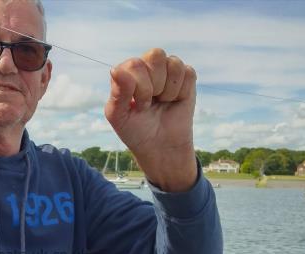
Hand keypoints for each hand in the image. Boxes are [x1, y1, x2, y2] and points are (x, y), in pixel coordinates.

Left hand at [104, 48, 196, 191]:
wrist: (160, 147)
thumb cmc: (135, 130)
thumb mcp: (119, 116)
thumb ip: (117, 93)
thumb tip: (115, 70)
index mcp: (126, 72)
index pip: (135, 63)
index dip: (140, 87)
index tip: (138, 106)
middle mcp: (146, 67)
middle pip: (156, 55)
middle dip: (154, 85)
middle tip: (150, 103)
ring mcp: (166, 71)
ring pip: (174, 63)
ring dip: (168, 90)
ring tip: (162, 102)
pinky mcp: (186, 78)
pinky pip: (188, 73)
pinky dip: (182, 92)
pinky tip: (174, 101)